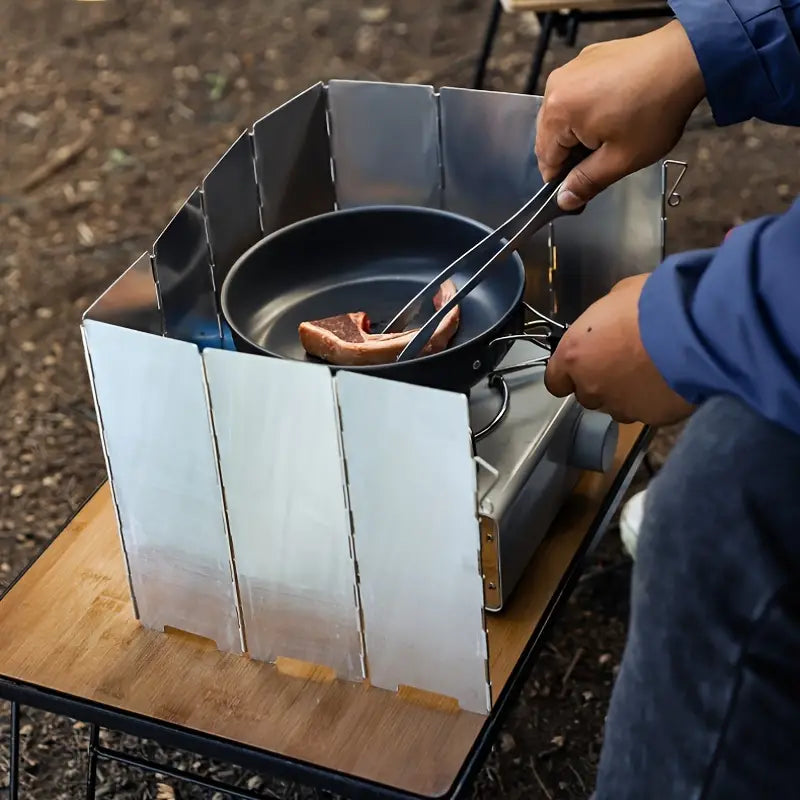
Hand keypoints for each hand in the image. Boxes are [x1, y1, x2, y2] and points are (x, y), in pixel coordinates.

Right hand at [535, 20, 705, 209]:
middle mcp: (556, 86)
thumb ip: (586, 183)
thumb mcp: (620, 159)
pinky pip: (577, 94)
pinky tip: (616, 112)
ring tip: (613, 133)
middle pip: (550, 136)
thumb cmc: (656, 109)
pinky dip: (589, 108)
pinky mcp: (589, 58)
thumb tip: (564, 200)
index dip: (563, 180)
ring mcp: (573, 68)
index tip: (582, 188)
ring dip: (580, 131)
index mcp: (557, 112)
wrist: (688, 58)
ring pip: (563, 115)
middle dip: (572, 153)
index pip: (546, 160)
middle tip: (604, 161)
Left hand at [544, 274, 694, 425]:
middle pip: (587, 395)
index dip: (567, 376)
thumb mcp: (616, 297)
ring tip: (649, 374)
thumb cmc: (651, 303)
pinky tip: (669, 383)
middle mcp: (591, 386)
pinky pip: (647, 412)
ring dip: (627, 395)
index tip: (579, 368)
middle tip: (624, 364)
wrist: (694, 327)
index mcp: (574, 355)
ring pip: (617, 408)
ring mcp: (621, 405)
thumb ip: (602, 321)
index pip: (555, 381)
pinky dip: (654, 401)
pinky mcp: (651, 418)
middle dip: (601, 383)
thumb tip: (608, 324)